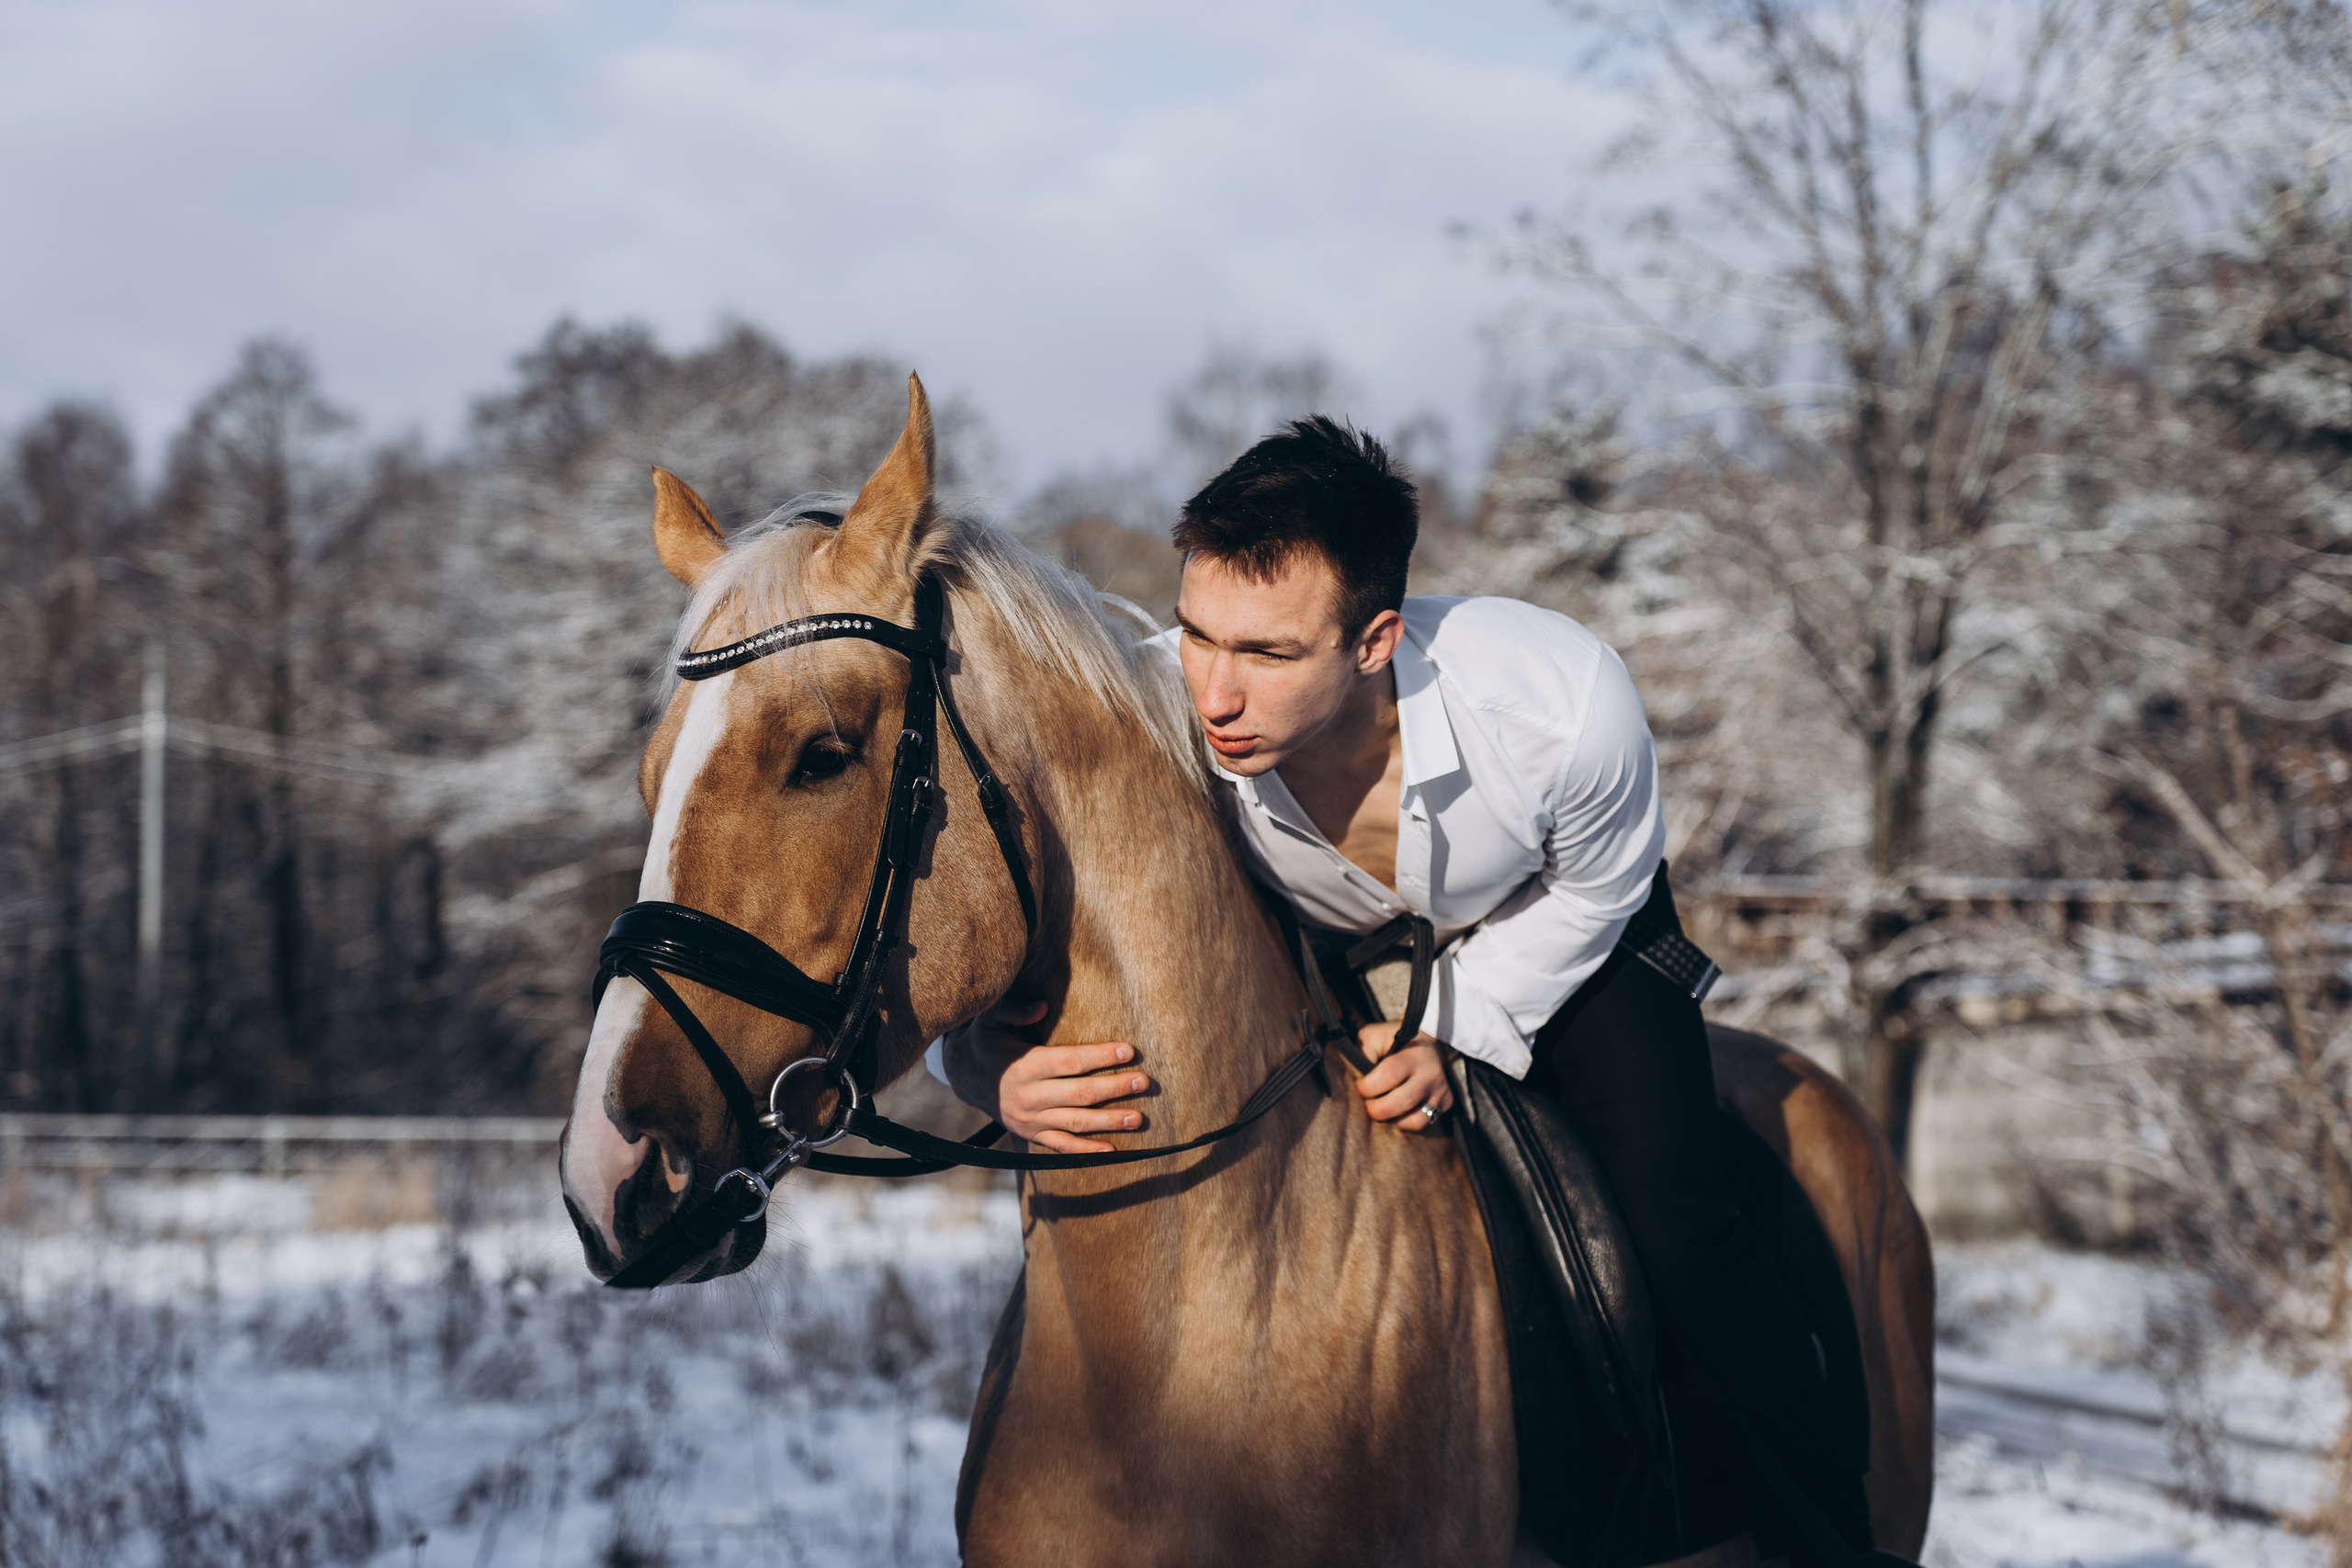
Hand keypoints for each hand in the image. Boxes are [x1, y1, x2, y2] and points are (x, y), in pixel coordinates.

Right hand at [941, 997, 1153, 1153]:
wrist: (965, 1076)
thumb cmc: (987, 1040)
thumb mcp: (992, 1018)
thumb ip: (1015, 1009)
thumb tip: (1042, 1007)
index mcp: (1024, 1066)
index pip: (1069, 1062)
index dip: (1100, 1057)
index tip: (1128, 1050)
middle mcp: (1029, 1097)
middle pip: (1079, 1094)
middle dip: (1114, 1088)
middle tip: (1143, 1082)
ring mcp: (1030, 1120)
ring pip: (1075, 1123)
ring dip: (1108, 1122)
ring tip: (1138, 1118)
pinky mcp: (1031, 1135)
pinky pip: (1061, 1146)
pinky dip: (1086, 1150)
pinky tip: (1112, 1150)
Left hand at [1355, 1021, 1451, 1132]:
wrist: (1426, 1041)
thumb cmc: (1393, 1041)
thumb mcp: (1374, 1036)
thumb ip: (1361, 1052)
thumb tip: (1353, 1075)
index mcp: (1413, 1054)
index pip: (1388, 1075)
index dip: (1368, 1087)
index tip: (1360, 1086)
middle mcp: (1431, 1073)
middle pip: (1401, 1102)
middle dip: (1376, 1109)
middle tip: (1367, 1104)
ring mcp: (1441, 1090)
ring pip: (1415, 1120)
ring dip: (1391, 1119)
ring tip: (1382, 1109)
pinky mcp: (1446, 1102)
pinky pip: (1422, 1123)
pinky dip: (1405, 1123)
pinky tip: (1396, 1112)